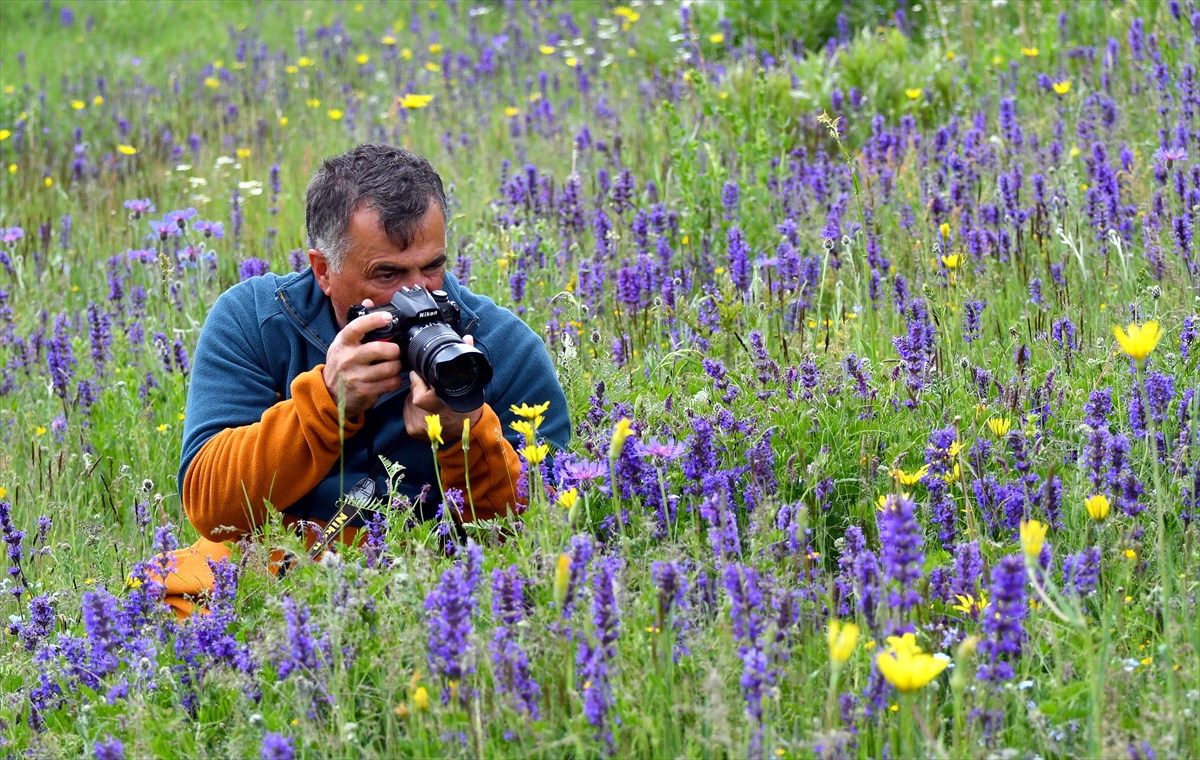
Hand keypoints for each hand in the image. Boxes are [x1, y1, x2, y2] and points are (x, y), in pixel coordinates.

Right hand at [322, 299, 403, 417]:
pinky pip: (389, 384)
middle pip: (378, 349)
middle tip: (396, 351)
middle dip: (394, 350)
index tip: (387, 317)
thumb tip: (368, 301)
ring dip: (396, 366)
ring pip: (387, 368)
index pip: (357, 326)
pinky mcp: (364, 391)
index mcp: (343, 342)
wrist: (329, 394)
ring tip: (395, 364)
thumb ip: (357, 323)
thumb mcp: (343, 343)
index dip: (374, 320)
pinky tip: (392, 378)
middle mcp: (348, 358)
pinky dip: (395, 380)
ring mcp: (355, 376)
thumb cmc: (341, 364)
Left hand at [404, 335, 483, 443]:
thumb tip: (467, 338)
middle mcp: (429, 419)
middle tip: (431, 388)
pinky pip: (407, 411)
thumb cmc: (469, 407)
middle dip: (420, 387)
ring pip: (408, 401)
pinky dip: (413, 408)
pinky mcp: (412, 429)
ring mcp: (419, 426)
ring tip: (432, 400)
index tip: (421, 373)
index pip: (419, 394)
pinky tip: (426, 409)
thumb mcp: (469, 384)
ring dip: (416, 397)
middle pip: (413, 393)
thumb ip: (465, 360)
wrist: (470, 430)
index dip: (419, 381)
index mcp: (442, 406)